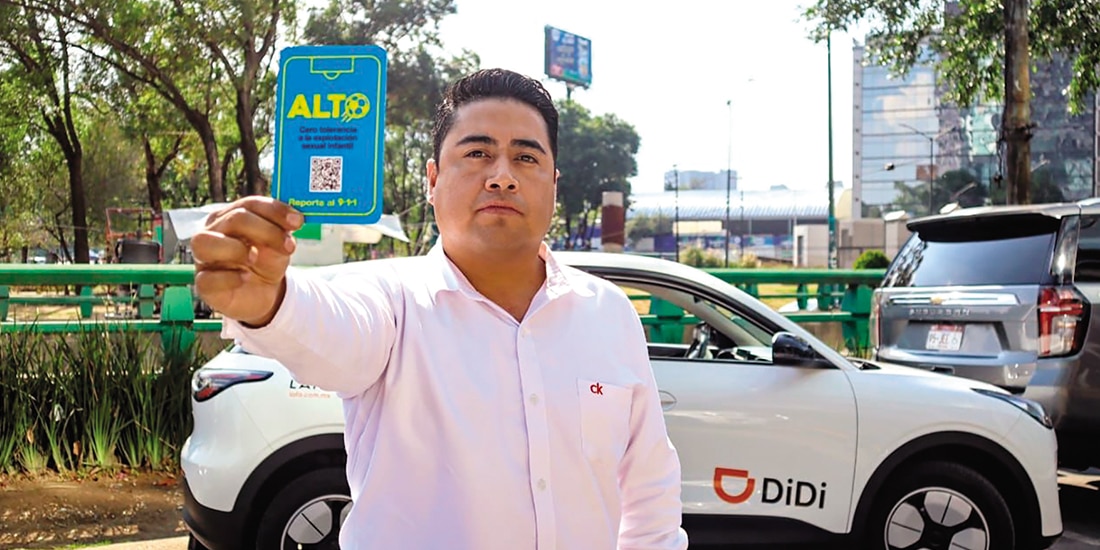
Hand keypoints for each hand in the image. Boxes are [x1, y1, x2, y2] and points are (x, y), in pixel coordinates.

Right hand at [191, 197, 303, 326]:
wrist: (262, 292)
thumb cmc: (265, 261)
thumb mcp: (278, 243)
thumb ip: (282, 229)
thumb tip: (295, 219)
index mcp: (230, 216)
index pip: (249, 204)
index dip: (275, 210)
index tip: (298, 222)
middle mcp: (213, 232)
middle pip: (234, 219)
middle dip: (267, 231)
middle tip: (288, 247)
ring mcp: (204, 258)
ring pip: (204, 243)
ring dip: (236, 249)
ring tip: (255, 258)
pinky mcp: (204, 284)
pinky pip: (206, 279)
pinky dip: (229, 278)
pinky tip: (245, 278)